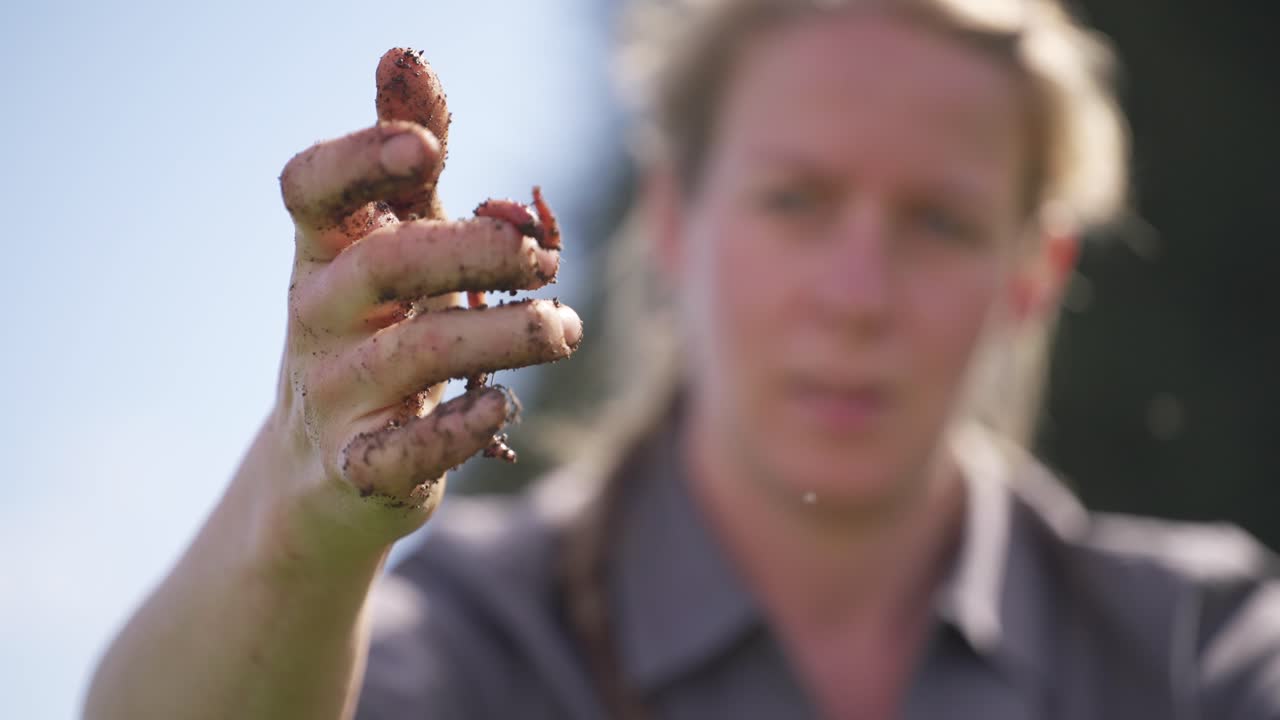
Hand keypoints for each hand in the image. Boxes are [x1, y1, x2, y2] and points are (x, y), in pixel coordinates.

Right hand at [264, 48, 581, 551]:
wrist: (324, 478)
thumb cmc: (375, 338)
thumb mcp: (386, 252)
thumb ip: (404, 170)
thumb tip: (403, 56)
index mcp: (323, 255)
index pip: (310, 190)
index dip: (357, 160)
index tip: (424, 145)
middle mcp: (318, 319)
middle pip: (379, 267)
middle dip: (466, 250)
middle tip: (542, 256)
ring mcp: (333, 397)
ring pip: (413, 356)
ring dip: (502, 335)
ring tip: (563, 328)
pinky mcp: (360, 469)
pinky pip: (407, 449)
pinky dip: (460, 425)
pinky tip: (504, 403)